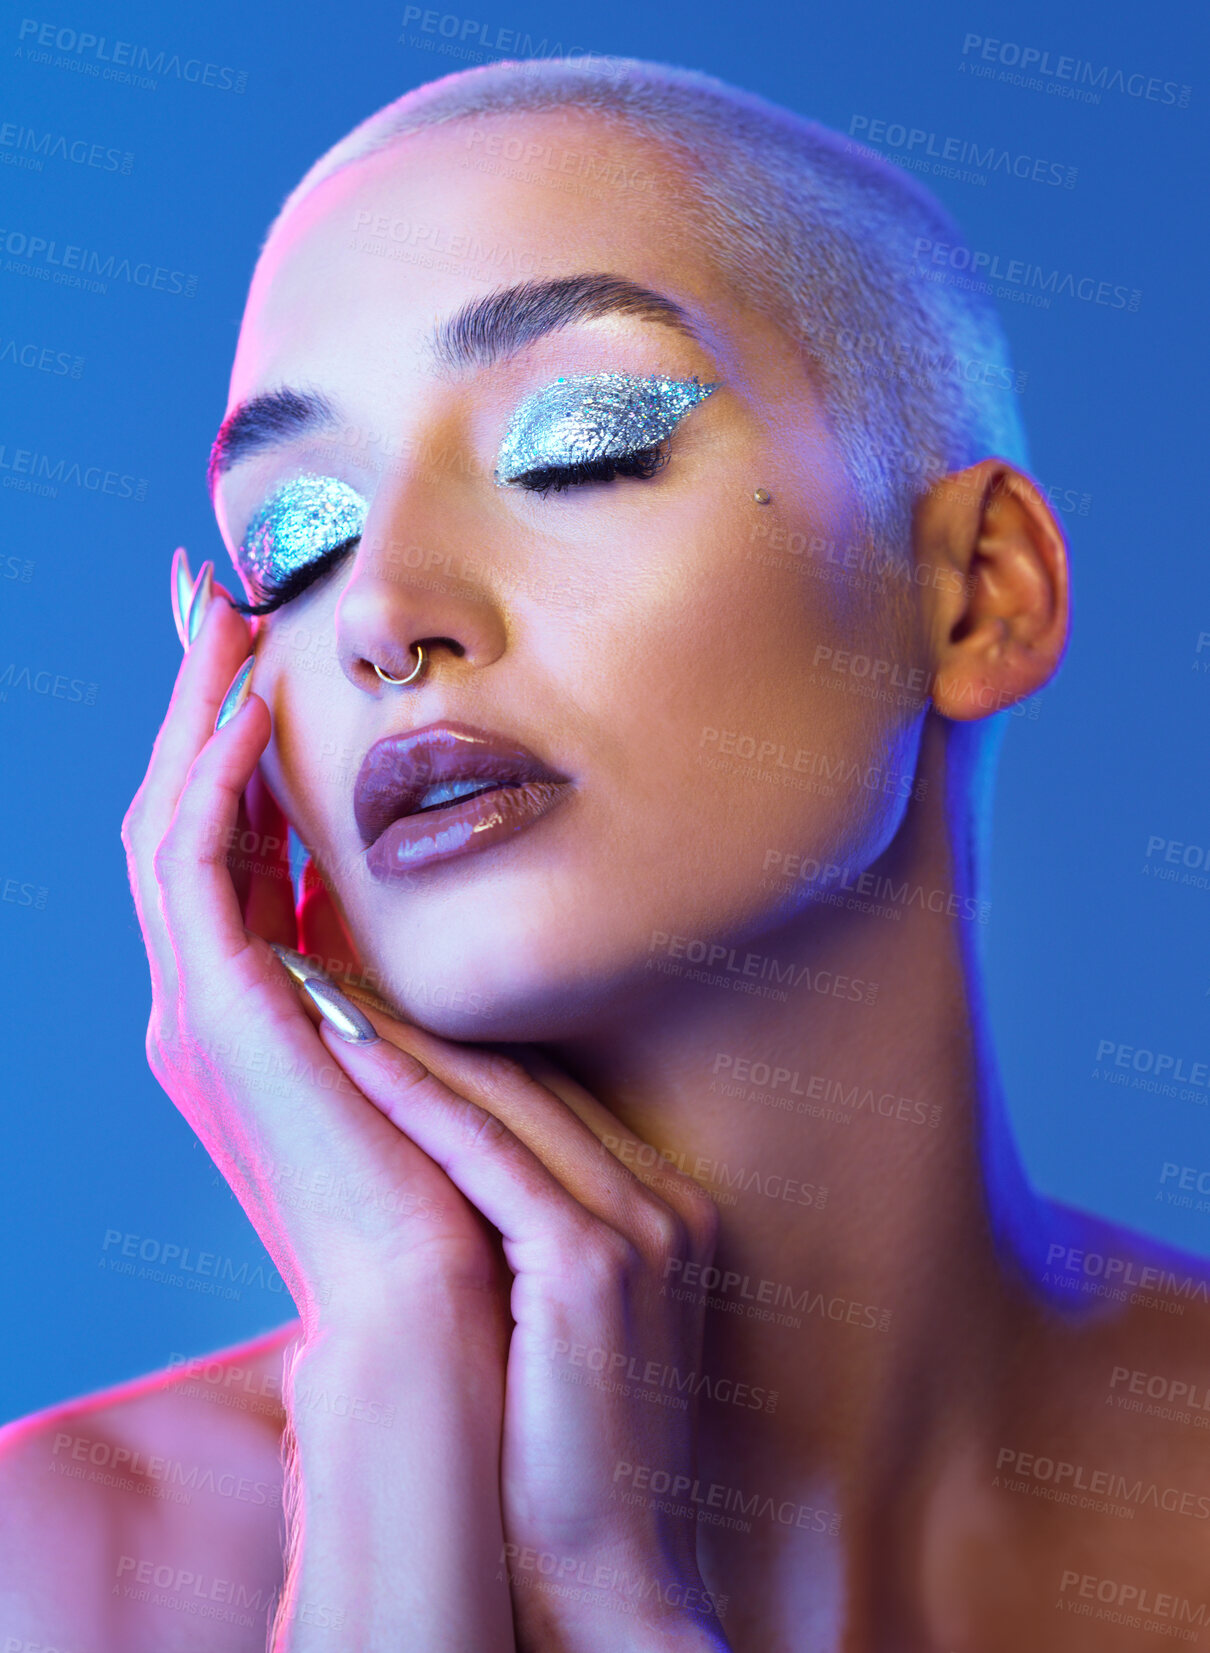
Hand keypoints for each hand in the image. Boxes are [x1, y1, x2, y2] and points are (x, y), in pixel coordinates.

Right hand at [121, 584, 507, 1326]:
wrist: (439, 1292)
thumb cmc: (449, 1168)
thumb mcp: (415, 1029)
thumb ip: (390, 954)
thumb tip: (412, 878)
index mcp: (249, 1000)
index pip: (221, 837)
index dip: (225, 736)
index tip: (251, 644)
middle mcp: (202, 998)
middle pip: (176, 811)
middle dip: (189, 699)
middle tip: (208, 591)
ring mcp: (193, 1010)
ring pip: (165, 823)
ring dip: (190, 716)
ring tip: (225, 619)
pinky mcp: (210, 1018)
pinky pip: (187, 870)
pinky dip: (209, 785)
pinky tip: (245, 712)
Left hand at [319, 1012, 733, 1651]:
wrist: (608, 1574)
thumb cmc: (561, 1454)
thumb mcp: (552, 1324)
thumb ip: (528, 1239)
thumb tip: (443, 1181)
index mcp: (662, 1209)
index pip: (544, 1100)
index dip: (451, 1047)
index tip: (371, 1000)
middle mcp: (666, 1203)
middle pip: (527, 1082)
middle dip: (421, 1022)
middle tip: (331, 963)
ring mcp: (642, 1227)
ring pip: (503, 1100)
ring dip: (401, 1036)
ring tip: (318, 982)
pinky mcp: (594, 1263)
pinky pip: (486, 1152)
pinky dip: (410, 1092)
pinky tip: (343, 1045)